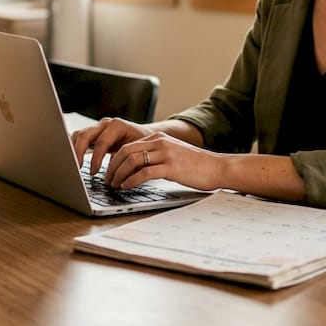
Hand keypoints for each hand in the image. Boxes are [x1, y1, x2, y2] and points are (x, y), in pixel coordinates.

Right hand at [72, 117, 152, 175]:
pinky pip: (79, 139)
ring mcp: (98, 128)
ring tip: (73, 166)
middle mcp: (105, 124)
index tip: (93, 172)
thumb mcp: (138, 151)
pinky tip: (73, 160)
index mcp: (117, 126)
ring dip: (73, 150)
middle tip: (77, 169)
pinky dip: (74, 148)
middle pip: (85, 135)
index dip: (96, 158)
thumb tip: (119, 177)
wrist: (147, 135)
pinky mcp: (94, 134)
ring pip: (79, 135)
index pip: (101, 142)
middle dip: (78, 152)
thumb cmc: (144, 144)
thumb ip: (127, 161)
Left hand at [103, 135, 225, 191]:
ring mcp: (166, 154)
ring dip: (119, 174)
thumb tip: (134, 169)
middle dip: (112, 167)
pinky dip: (132, 180)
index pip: (128, 146)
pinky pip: (145, 172)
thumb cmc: (196, 165)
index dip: (114, 160)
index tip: (108, 171)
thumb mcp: (173, 155)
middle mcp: (160, 143)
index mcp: (159, 139)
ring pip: (132, 161)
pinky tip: (127, 186)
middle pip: (126, 152)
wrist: (218, 168)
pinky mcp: (172, 167)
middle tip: (107, 180)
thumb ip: (155, 156)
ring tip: (114, 185)